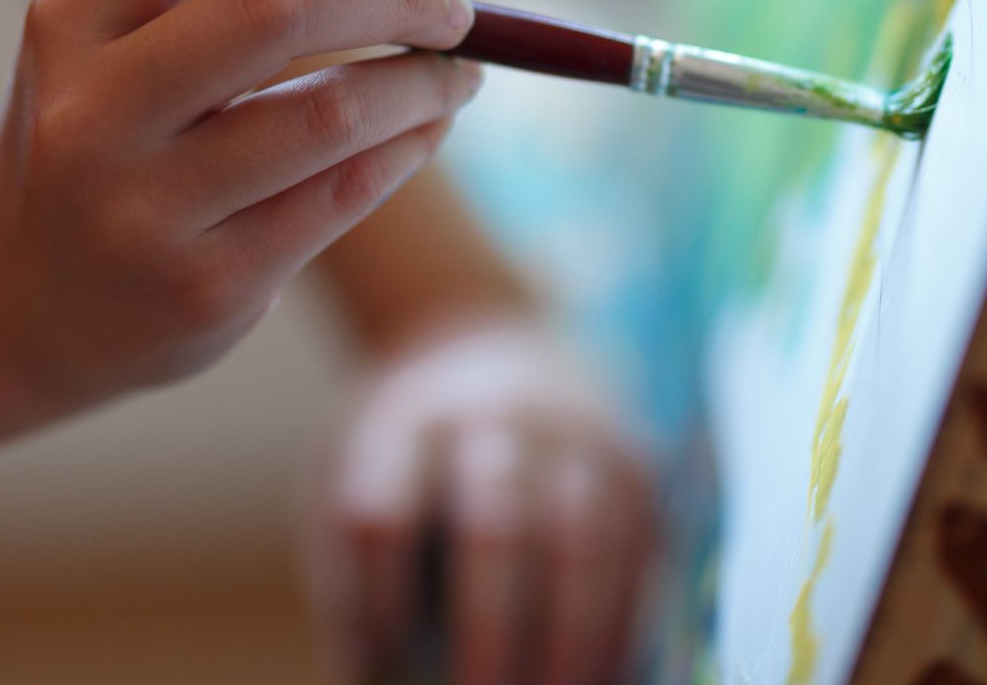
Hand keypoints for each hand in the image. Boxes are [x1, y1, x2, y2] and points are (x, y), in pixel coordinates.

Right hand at [0, 0, 481, 408]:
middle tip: (453, 13)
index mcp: (70, 13)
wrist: (24, 301)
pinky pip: (341, 196)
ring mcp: (141, 206)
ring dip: (422, 82)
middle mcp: (92, 106)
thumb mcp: (155, 35)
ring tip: (455, 76)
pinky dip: (408, 147)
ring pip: (330, 112)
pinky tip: (424, 131)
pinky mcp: (202, 286)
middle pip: (280, 7)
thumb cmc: (118, 134)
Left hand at [311, 320, 655, 684]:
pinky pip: (636, 554)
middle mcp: (495, 416)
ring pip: (580, 542)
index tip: (373, 672)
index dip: (376, 608)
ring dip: (568, 640)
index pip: (382, 519)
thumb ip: (352, 572)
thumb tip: (365, 680)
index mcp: (404, 420)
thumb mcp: (350, 469)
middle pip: (494, 527)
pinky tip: (600, 679)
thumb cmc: (405, 447)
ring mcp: (575, 435)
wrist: (486, 337)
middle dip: (488, 633)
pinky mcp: (634, 465)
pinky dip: (620, 627)